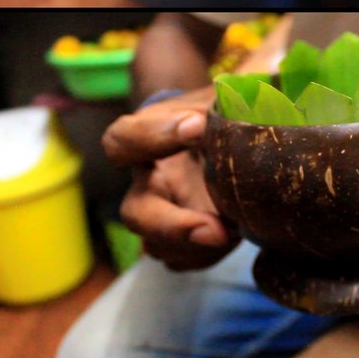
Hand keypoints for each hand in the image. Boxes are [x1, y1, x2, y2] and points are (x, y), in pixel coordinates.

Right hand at [103, 87, 239, 269]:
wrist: (233, 134)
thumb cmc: (223, 109)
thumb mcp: (223, 96)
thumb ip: (222, 101)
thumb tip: (216, 114)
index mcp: (146, 140)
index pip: (123, 141)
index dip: (153, 136)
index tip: (195, 126)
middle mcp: (148, 182)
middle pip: (135, 215)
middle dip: (173, 227)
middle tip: (217, 229)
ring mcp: (165, 214)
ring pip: (159, 247)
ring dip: (197, 248)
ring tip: (235, 231)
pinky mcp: (185, 238)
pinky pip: (182, 261)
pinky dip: (207, 257)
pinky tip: (235, 237)